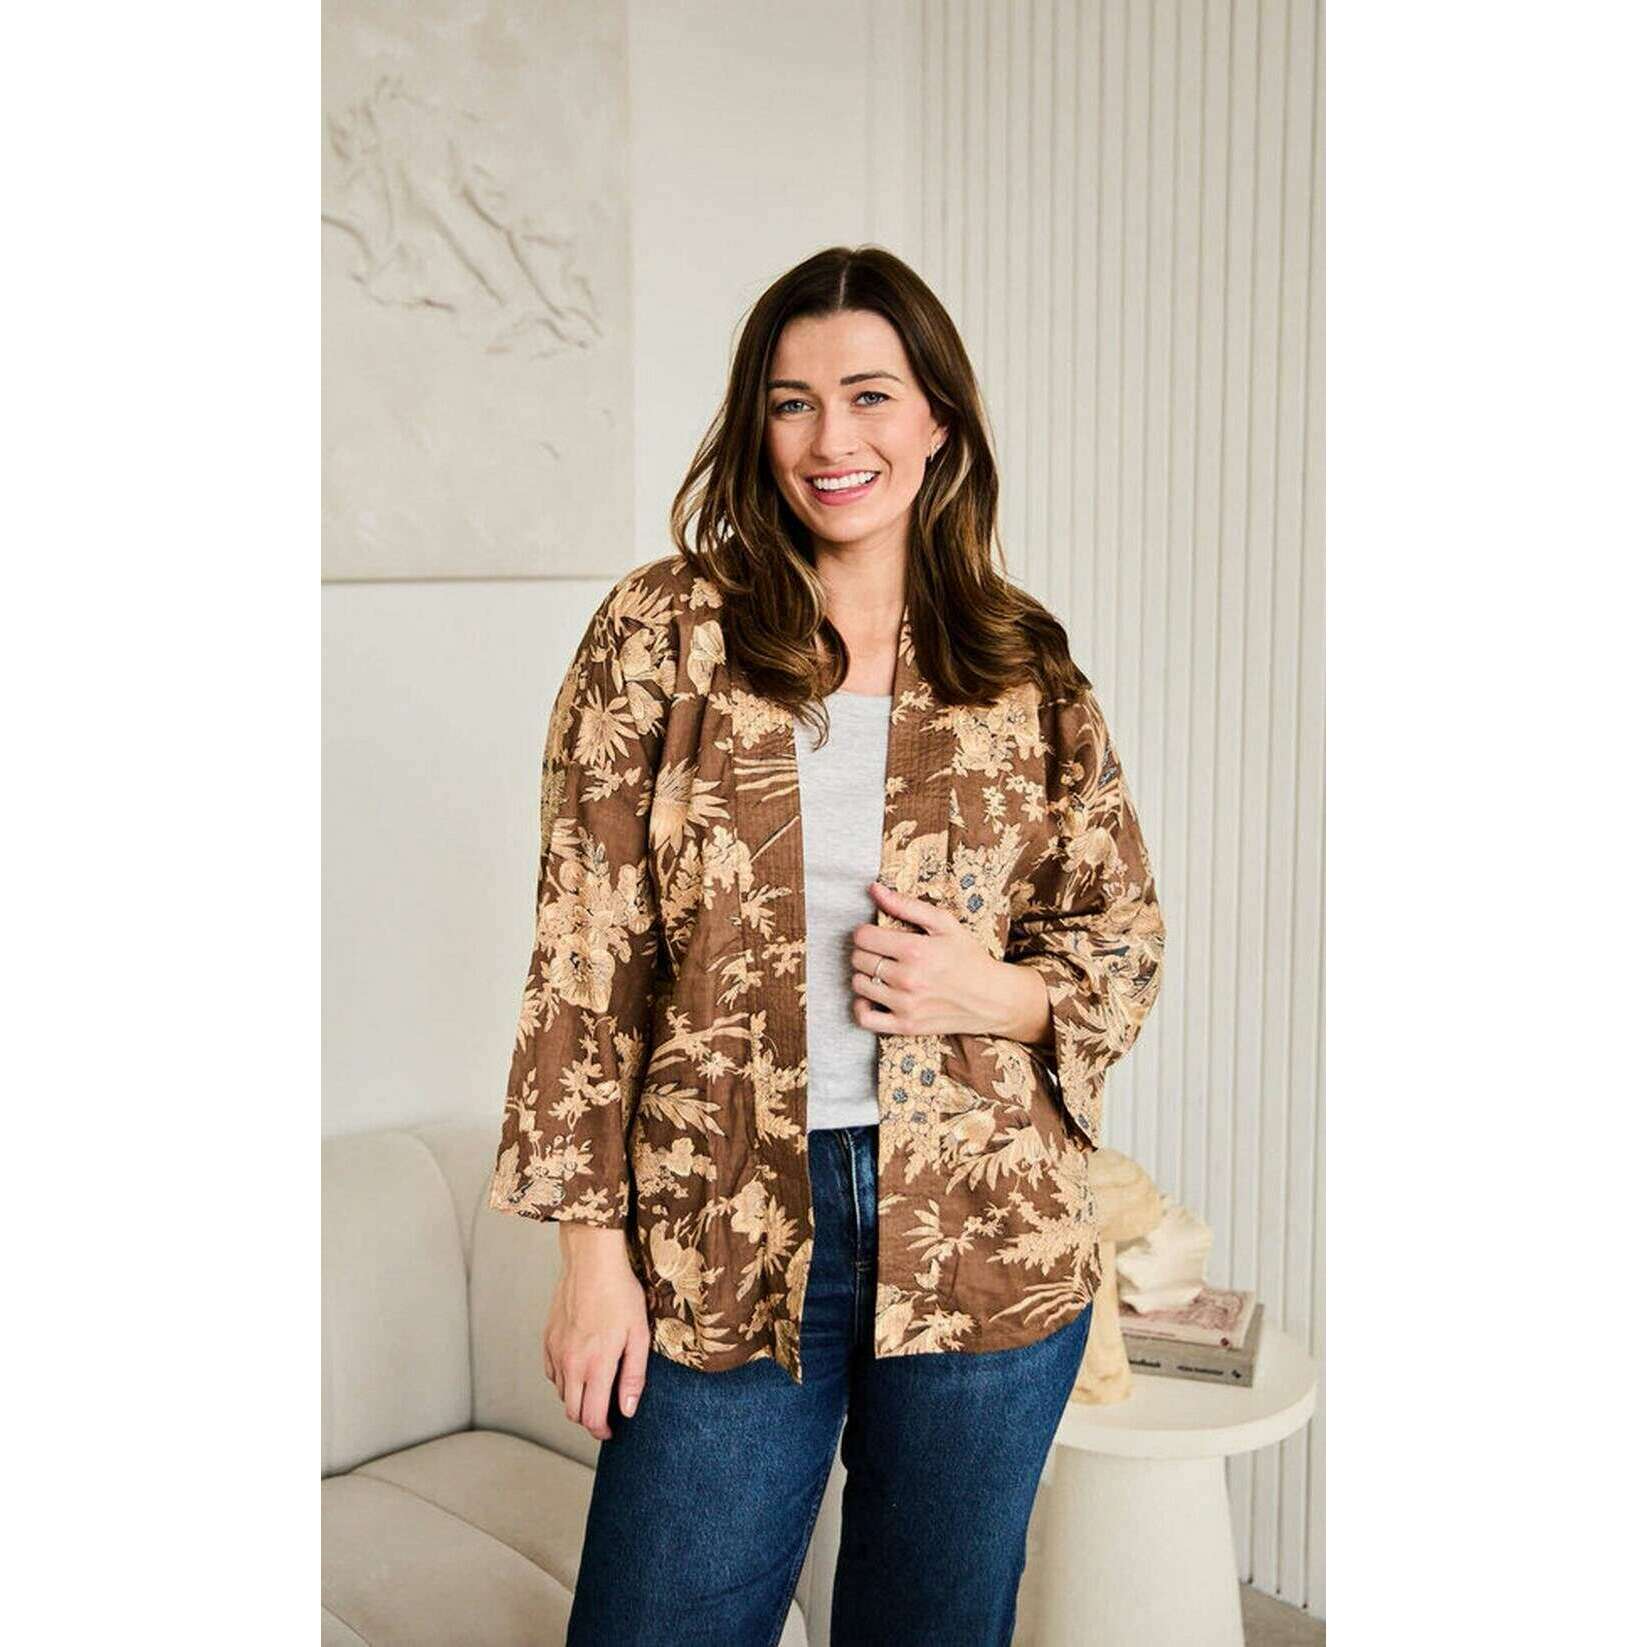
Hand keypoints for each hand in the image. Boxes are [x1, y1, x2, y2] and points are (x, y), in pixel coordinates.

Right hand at [543, 1225, 649, 1438]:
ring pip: (561, 1393)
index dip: (602, 1431)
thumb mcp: (639, 1335)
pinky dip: (564, 1379)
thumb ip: (633, 1376)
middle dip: (589, 1420)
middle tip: (606, 1415)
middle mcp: (571, 1364)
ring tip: (596, 1388)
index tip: (612, 1431)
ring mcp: (556, 1352)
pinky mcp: (548, 1339)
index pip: (592, 1417)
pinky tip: (580, 1367)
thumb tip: (628, 1410)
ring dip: (577, 1398)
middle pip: (572, 1412)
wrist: (592, 1262)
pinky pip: (552, 1372)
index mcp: (596, 1366)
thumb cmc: (621, 1294)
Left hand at [851, 881, 1052, 1044]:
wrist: (992, 998)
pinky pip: (865, 1018)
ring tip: (882, 971)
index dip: (865, 931)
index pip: (863, 937)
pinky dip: (861, 1006)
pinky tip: (872, 996)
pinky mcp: (906, 1026)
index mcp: (915, 950)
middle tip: (881, 951)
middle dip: (865, 951)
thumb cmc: (968, 957)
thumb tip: (874, 889)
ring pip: (859, 984)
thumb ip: (907, 905)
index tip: (875, 934)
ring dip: (865, 975)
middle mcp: (908, 979)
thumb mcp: (945, 924)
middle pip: (859, 959)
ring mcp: (905, 1005)